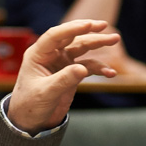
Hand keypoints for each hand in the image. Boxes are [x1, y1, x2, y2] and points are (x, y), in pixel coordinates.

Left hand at [5, 19, 121, 132]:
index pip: (55, 36)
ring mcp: (62, 62)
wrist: (31, 121)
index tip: (88, 25)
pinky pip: (88, 66)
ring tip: (115, 39)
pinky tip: (111, 73)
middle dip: (88, 31)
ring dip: (98, 44)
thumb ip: (63, 80)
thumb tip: (82, 69)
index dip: (71, 29)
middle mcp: (51, 55)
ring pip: (82, 48)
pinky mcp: (71, 73)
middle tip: (104, 26)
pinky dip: (100, 68)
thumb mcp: (45, 93)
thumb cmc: (30, 105)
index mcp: (38, 54)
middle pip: (71, 37)